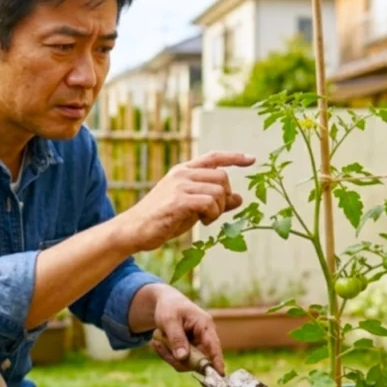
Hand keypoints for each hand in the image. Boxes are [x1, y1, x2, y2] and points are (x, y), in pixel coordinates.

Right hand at [118, 151, 254, 251]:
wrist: (135, 230)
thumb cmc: (164, 219)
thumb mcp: (193, 208)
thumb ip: (215, 201)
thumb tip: (240, 198)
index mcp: (184, 171)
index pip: (214, 157)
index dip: (234, 157)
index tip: (252, 159)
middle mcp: (182, 174)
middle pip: (222, 177)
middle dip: (225, 197)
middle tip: (213, 212)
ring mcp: (180, 185)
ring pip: (218, 190)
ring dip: (219, 209)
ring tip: (206, 219)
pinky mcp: (179, 200)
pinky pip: (210, 203)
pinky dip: (212, 214)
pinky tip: (202, 221)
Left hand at [149, 287, 224, 375]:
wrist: (167, 303)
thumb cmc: (170, 307)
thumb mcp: (169, 320)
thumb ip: (176, 338)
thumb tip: (183, 357)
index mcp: (205, 325)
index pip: (213, 345)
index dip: (217, 360)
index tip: (220, 374)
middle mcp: (205, 336)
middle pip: (198, 359)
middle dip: (178, 359)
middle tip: (159, 346)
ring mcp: (198, 344)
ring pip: (188, 362)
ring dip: (170, 356)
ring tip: (157, 341)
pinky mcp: (191, 350)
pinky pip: (181, 360)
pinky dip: (169, 355)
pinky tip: (159, 343)